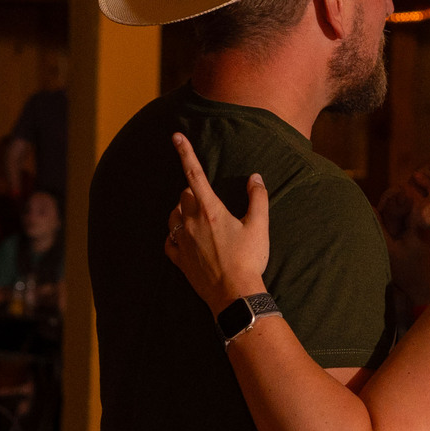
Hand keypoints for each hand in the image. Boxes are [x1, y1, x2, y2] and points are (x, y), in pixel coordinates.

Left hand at [165, 132, 270, 312]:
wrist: (234, 294)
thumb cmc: (249, 259)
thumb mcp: (259, 226)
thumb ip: (258, 198)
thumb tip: (256, 178)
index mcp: (211, 210)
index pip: (194, 174)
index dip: (185, 153)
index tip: (175, 137)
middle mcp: (192, 222)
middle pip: (184, 195)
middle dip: (193, 192)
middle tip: (209, 201)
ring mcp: (183, 241)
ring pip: (173, 216)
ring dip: (181, 211)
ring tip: (196, 217)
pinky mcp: (179, 260)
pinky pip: (169, 241)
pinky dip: (175, 235)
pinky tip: (183, 239)